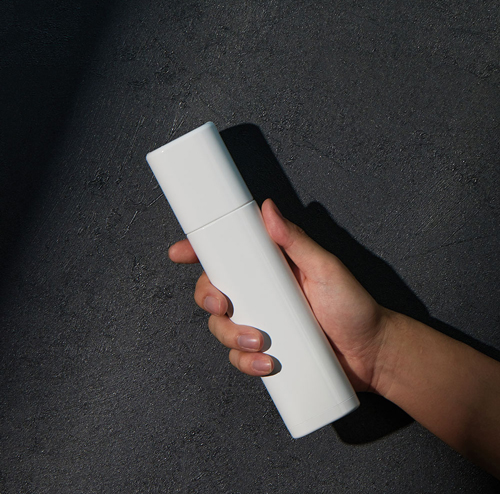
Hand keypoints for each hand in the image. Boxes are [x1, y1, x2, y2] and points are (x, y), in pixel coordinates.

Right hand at [169, 199, 389, 391]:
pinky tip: (266, 364)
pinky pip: (239, 358)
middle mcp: (261, 294)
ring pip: (222, 327)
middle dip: (208, 298)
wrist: (372, 353)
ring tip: (258, 342)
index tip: (179, 252)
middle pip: (214, 291)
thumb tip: (268, 209)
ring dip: (230, 335)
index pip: (228, 254)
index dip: (199, 252)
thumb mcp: (325, 269)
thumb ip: (297, 242)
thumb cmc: (353, 306)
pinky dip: (245, 363)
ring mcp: (262, 323)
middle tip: (223, 304)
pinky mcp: (265, 352)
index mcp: (270, 268)